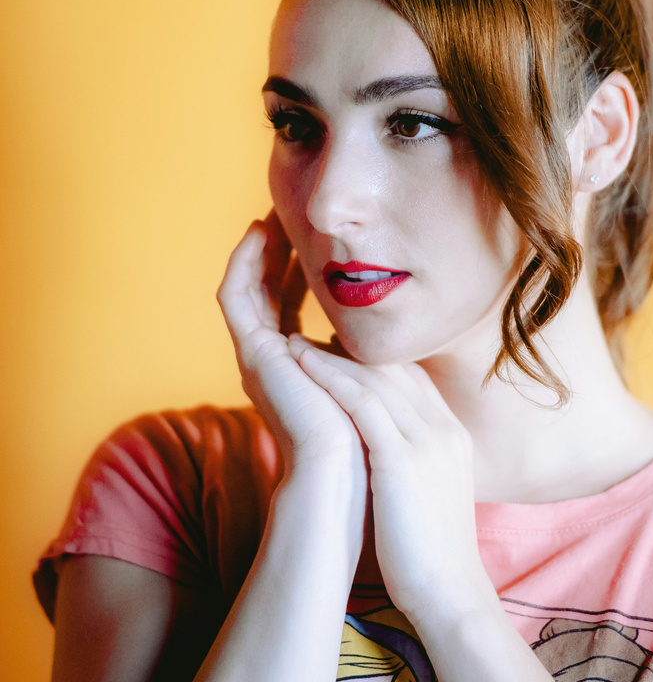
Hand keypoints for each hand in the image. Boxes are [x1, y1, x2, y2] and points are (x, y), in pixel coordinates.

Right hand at [217, 213, 365, 473]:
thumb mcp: (370, 374)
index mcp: (296, 367)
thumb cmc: (369, 433)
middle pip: (263, 294)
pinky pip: (234, 297)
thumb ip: (367, 346)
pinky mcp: (251, 353)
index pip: (287, 306)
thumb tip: (389, 319)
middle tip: (285, 214)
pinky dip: (243, 262)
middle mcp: (271, 361)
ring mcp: (257, 357)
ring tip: (269, 215)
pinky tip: (258, 232)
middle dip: (274, 254)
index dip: (295, 270)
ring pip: (245, 289)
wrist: (349, 468)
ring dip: (256, 251)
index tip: (312, 237)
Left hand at [285, 338, 493, 624]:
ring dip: (330, 352)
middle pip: (393, 368)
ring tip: (292, 339)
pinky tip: (299, 360)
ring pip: (374, 376)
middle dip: (349, 347)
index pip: (410, 377)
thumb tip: (375, 451)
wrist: (450, 595)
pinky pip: (362, 401)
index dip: (372, 359)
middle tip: (307, 332)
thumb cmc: (430, 555)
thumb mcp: (428, 492)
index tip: (335, 349)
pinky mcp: (402, 458)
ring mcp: (427, 440)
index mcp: (452, 434)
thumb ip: (411, 460)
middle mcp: (443, 427)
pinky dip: (329, 374)